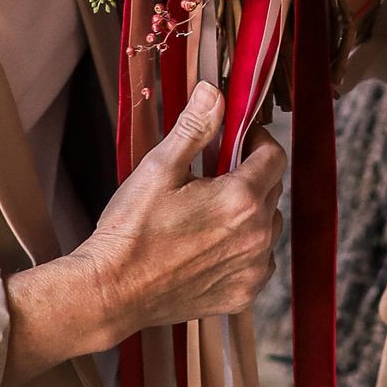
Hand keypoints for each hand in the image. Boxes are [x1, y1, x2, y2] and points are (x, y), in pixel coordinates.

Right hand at [5, 84, 283, 370]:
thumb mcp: (159, 168)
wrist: (112, 292)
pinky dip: (243, 250)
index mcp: (241, 200)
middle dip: (249, 176)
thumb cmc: (131, 230)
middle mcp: (257, 237)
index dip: (256, 141)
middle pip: (272, 190)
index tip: (234, 140)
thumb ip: (195, 127)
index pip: (274, 156)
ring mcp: (252, 270)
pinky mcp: (242, 295)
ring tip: (207, 214)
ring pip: (267, 227)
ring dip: (248, 214)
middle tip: (212, 175)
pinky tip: (209, 246)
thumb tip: (215, 91)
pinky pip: (258, 261)